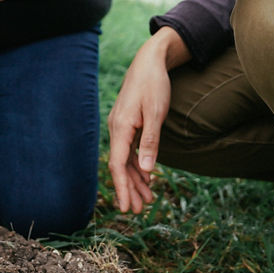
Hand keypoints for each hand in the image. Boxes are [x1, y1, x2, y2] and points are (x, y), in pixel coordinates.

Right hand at [107, 27, 186, 213]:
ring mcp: (121, 126)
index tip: (127, 208)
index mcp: (121, 128)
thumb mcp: (156, 113)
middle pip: (120, 166)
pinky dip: (137, 165)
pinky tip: (146, 176)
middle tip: (139, 211)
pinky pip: (129, 150)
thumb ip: (151, 142)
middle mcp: (117, 129)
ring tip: (147, 199)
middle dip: (129, 189)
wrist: (149, 61)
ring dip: (135, 179)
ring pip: (125, 159)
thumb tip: (145, 170)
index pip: (117, 165)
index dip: (122, 188)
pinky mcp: (128, 124)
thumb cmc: (154, 84)